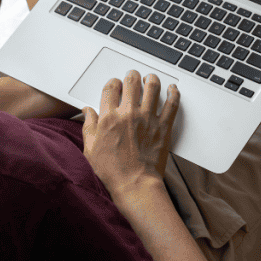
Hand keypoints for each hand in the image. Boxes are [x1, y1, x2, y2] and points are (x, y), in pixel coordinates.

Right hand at [81, 70, 179, 194]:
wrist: (134, 185)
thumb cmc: (112, 171)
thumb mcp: (91, 148)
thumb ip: (88, 126)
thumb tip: (87, 111)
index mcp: (109, 117)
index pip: (111, 87)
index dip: (113, 83)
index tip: (115, 85)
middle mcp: (128, 114)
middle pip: (131, 82)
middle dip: (132, 75)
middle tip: (133, 76)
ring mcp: (148, 119)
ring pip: (152, 87)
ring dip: (151, 79)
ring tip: (150, 79)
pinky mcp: (163, 127)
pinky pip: (172, 104)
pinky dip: (173, 93)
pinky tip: (172, 89)